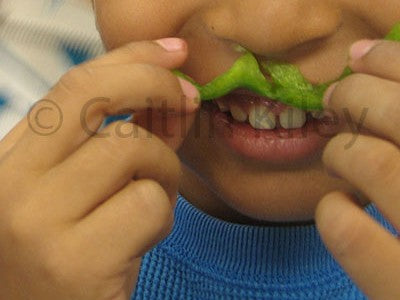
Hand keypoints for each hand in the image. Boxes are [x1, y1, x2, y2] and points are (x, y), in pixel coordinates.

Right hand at [0, 38, 199, 299]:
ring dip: (163, 172)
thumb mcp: (82, 190)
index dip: (128, 59)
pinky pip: (149, 204)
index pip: (71, 86)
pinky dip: (162, 217)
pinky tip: (142, 241)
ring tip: (149, 204)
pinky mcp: (75, 262)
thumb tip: (168, 95)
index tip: (172, 52)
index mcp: (9, 162)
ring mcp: (37, 223)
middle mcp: (9, 185)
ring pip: (132, 149)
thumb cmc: (71, 255)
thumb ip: (113, 141)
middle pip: (93, 96)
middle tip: (186, 99)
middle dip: (155, 85)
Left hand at [316, 39, 399, 298]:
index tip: (363, 56)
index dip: (395, 61)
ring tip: (338, 157)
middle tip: (336, 97)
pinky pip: (350, 233)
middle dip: (357, 96)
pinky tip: (340, 209)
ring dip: (343, 151)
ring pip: (374, 162)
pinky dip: (333, 212)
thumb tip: (383, 67)